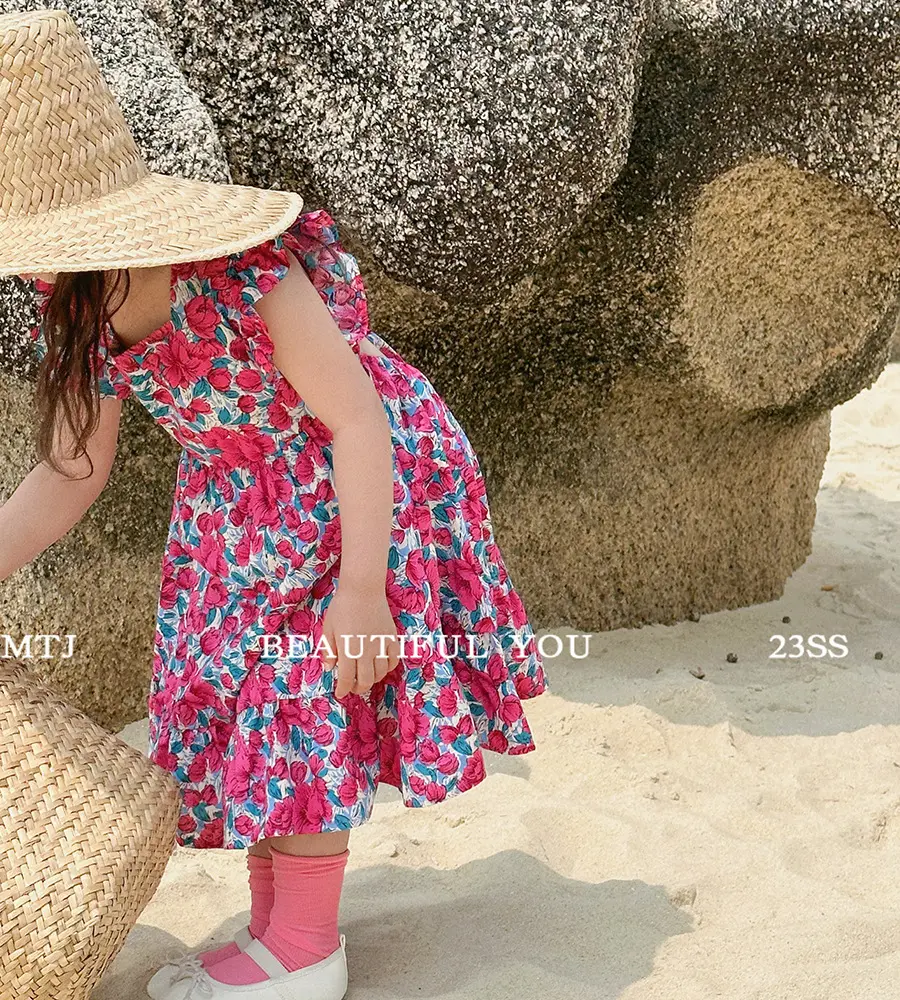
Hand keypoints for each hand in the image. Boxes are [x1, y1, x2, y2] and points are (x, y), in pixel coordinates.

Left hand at [320, 582, 401, 697]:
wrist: (363, 589)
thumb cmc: (342, 607)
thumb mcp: (328, 628)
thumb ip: (329, 650)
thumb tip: (329, 668)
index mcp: (348, 649)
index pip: (346, 678)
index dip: (343, 689)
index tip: (340, 693)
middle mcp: (366, 650)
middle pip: (366, 680)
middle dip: (358, 688)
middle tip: (353, 687)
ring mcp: (381, 644)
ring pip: (381, 672)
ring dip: (373, 679)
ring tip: (365, 676)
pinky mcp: (392, 637)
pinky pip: (394, 659)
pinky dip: (388, 667)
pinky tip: (381, 666)